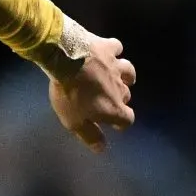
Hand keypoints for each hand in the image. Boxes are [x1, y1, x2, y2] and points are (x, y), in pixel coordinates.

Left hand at [47, 33, 136, 150]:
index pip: (127, 119)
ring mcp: (115, 65)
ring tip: (120, 77)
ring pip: (128, 71)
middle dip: (120, 99)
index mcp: (113, 107)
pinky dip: (114, 50)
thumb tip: (102, 149)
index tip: (115, 124)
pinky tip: (110, 51)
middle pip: (126, 95)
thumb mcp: (74, 121)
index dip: (122, 123)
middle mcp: (120, 86)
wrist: (66, 58)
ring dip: (126, 76)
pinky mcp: (107, 47)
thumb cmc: (69, 93)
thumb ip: (90, 135)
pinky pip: (116, 48)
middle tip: (108, 100)